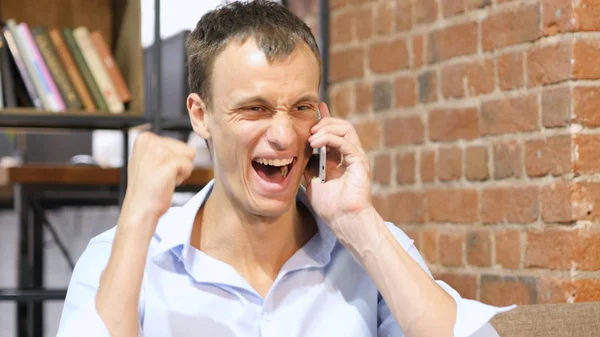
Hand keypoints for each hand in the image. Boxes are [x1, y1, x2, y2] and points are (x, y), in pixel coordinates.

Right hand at [121, 131, 195, 228]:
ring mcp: (158, 150)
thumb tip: (186, 144)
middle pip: (186, 148)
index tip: (156, 171)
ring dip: (181, 171)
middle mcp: (150, 140)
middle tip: (160, 177)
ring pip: (190, 156)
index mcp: (144, 137)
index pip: (177, 143)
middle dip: (178, 165)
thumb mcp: (149, 160)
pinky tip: (166, 184)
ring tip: (163, 179)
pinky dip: (182, 178)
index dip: (172, 160)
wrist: (140, 210)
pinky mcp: (168, 162)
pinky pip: (189, 166)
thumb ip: (162, 148)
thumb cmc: (147, 189)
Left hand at [303, 102, 372, 227]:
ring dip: (326, 128)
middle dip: (324, 122)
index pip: (334, 131)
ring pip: (346, 128)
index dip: (326, 118)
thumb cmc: (330, 206)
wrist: (343, 220)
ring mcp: (356, 157)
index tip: (317, 108)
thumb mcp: (312, 181)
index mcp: (341, 158)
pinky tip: (316, 143)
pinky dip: (329, 139)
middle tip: (309, 129)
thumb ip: (308, 165)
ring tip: (312, 137)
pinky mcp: (360, 162)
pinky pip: (346, 142)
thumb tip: (298, 152)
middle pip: (342, 125)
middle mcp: (350, 155)